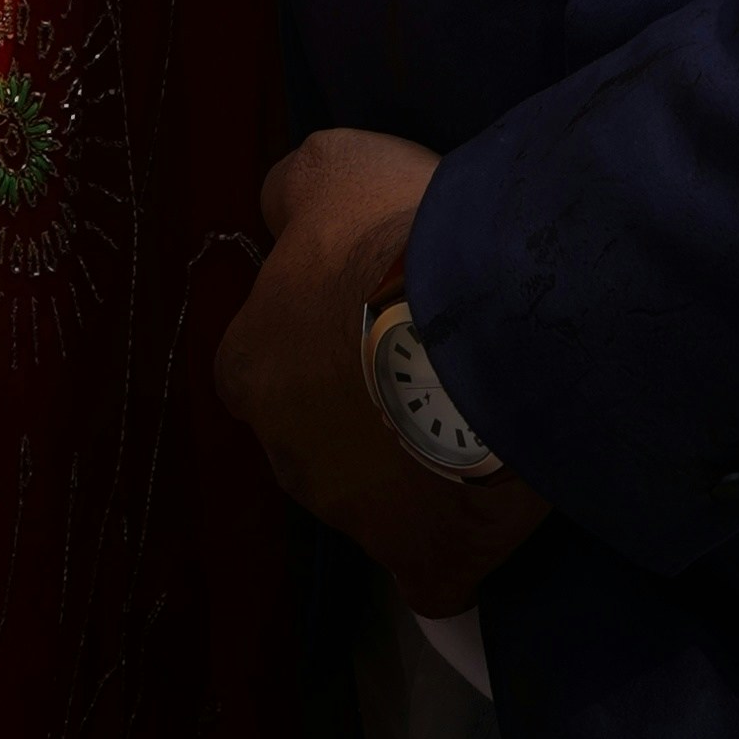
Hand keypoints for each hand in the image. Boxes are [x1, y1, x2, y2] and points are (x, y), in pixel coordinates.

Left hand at [213, 126, 550, 614]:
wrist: (487, 322)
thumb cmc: (394, 241)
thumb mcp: (331, 167)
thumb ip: (293, 194)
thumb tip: (281, 216)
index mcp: (251, 369)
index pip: (271, 355)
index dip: (324, 324)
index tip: (379, 298)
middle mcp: (285, 456)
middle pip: (320, 431)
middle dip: (364, 401)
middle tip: (433, 351)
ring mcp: (353, 522)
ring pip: (376, 497)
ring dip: (413, 463)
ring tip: (481, 410)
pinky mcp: (422, 563)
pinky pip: (431, 571)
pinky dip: (451, 550)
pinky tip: (485, 509)